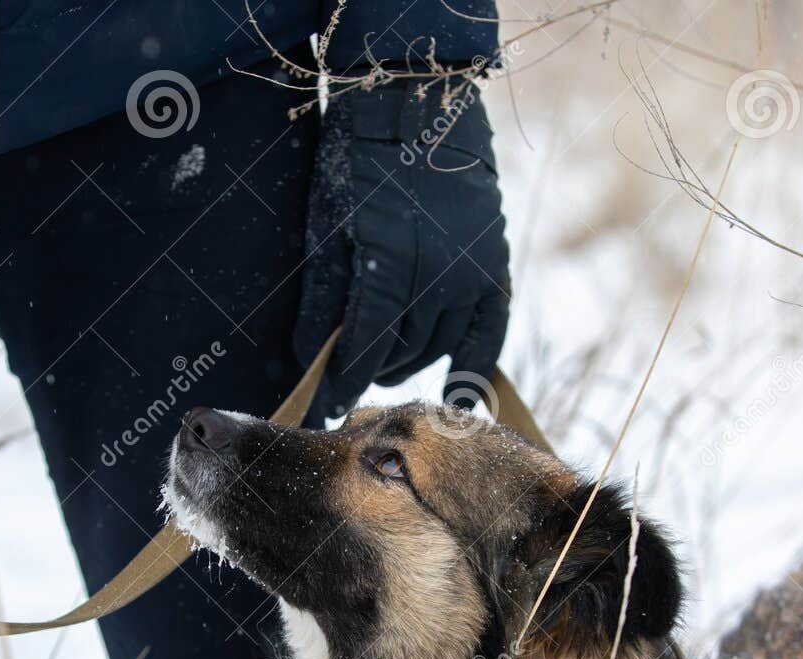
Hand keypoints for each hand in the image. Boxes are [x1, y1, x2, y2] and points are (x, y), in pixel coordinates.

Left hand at [294, 81, 509, 401]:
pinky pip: (486, 334)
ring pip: (436, 345)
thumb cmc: (359, 162)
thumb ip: (324, 292)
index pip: (363, 345)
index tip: (325, 407)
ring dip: (406, 364)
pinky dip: (472, 368)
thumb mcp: (328, 221)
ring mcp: (470, 272)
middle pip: (399, 350)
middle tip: (349, 380)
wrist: (419, 107)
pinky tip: (458, 399)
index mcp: (389, 261)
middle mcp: (436, 274)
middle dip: (369, 371)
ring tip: (384, 367)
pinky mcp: (492, 267)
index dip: (342, 381)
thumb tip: (310, 355)